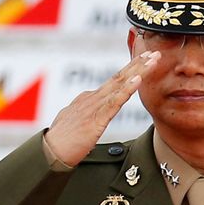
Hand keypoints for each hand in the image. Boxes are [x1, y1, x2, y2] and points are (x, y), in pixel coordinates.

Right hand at [44, 51, 159, 165]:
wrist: (50, 152)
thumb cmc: (60, 142)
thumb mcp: (74, 123)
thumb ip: (85, 115)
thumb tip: (90, 114)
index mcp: (87, 100)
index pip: (112, 82)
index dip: (129, 70)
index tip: (143, 60)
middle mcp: (91, 98)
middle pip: (119, 78)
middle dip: (138, 64)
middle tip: (154, 52)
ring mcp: (94, 107)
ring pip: (120, 85)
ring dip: (139, 71)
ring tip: (153, 60)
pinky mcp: (96, 118)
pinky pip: (115, 101)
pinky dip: (127, 89)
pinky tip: (138, 79)